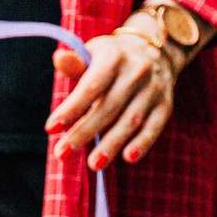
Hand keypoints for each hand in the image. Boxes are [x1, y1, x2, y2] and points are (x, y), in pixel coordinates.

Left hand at [47, 29, 182, 170]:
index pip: (91, 86)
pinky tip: (128, 158)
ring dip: (112, 144)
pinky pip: (154, 128)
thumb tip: (59, 59)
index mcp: (114, 57)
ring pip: (131, 121)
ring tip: (94, 164)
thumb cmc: (113, 59)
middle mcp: (136, 72)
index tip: (51, 129)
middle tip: (62, 153)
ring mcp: (153, 90)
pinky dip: (142, 144)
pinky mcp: (165, 106)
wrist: (155, 52)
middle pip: (108, 108)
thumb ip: (76, 64)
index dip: (71, 108)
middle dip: (84, 132)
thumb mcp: (94, 53)